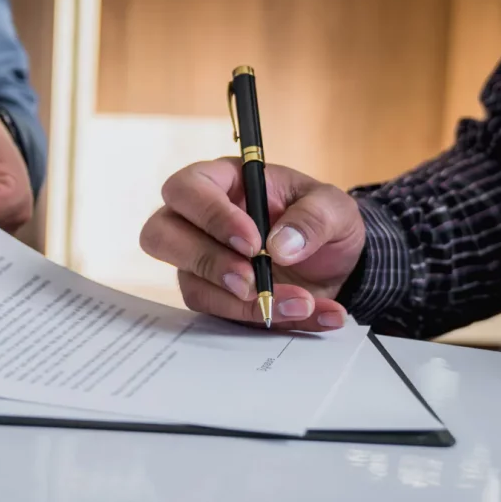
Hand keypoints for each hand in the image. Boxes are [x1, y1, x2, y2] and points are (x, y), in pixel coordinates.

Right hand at [140, 157, 365, 330]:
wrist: (339, 264)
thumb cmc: (324, 221)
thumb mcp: (334, 208)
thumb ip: (313, 218)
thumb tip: (280, 246)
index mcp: (224, 182)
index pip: (187, 189)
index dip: (210, 216)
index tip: (253, 243)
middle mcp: (200, 222)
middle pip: (161, 236)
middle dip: (207, 262)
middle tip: (251, 281)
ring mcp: (202, 263)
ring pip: (191, 285)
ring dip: (241, 303)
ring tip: (299, 302)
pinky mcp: (215, 298)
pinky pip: (221, 315)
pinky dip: (266, 319)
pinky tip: (311, 313)